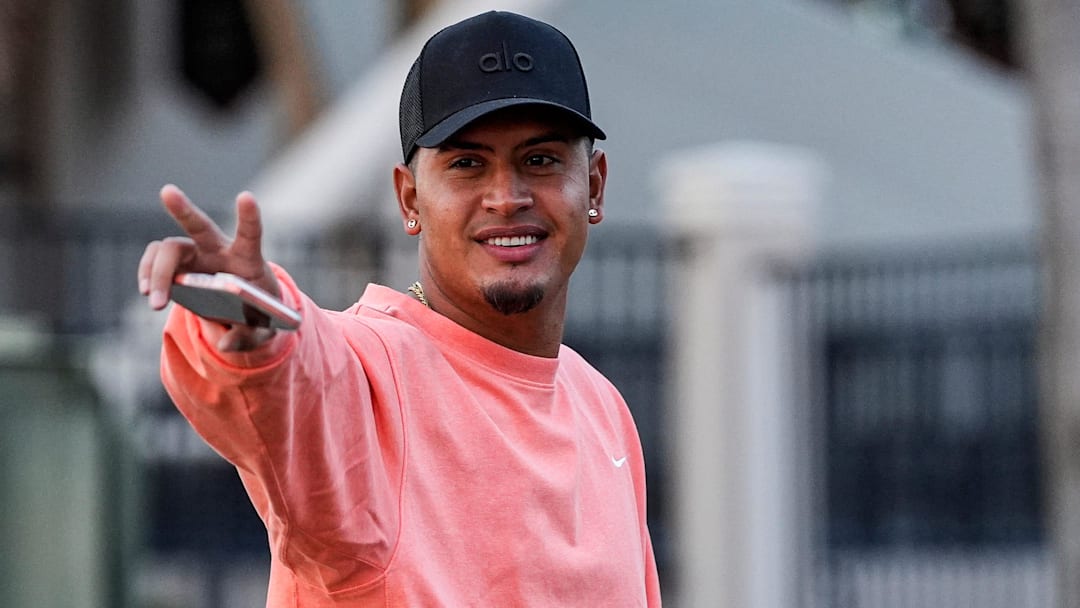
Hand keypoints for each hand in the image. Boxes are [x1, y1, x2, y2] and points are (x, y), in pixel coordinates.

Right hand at [137, 184, 280, 350]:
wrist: (243, 312)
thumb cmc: (257, 315)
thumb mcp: (261, 332)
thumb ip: (247, 338)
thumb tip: (225, 345)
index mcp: (247, 260)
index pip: (250, 234)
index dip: (249, 216)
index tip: (246, 196)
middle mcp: (219, 250)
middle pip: (201, 226)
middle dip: (184, 208)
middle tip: (167, 191)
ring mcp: (195, 255)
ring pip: (169, 247)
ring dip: (157, 272)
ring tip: (155, 301)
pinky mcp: (177, 265)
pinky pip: (155, 261)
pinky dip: (148, 275)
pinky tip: (148, 292)